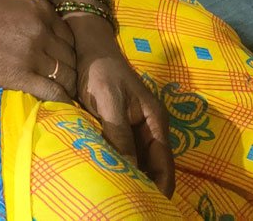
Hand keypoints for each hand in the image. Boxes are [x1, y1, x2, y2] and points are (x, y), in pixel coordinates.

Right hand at [0, 0, 78, 100]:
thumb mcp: (9, 4)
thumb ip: (31, 17)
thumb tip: (46, 36)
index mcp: (39, 8)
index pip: (68, 34)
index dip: (68, 50)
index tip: (65, 61)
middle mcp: (41, 28)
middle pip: (70, 55)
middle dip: (71, 68)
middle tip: (67, 80)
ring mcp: (32, 52)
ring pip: (65, 74)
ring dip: (67, 85)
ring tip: (65, 94)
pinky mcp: (19, 75)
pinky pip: (51, 91)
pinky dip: (60, 98)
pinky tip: (61, 104)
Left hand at [67, 14, 176, 196]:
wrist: (87, 47)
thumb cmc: (101, 71)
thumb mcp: (110, 101)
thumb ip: (119, 135)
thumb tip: (129, 171)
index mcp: (155, 121)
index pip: (165, 165)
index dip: (160, 188)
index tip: (150, 207)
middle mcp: (149, 128)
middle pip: (153, 168)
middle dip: (145, 188)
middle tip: (129, 207)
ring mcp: (134, 129)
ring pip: (137, 164)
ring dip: (130, 179)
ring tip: (118, 199)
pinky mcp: (118, 128)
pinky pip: (122, 154)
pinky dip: (118, 167)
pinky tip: (107, 179)